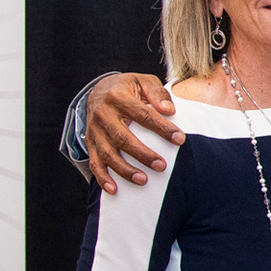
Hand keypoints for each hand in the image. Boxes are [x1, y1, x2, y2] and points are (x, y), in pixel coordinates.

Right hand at [85, 73, 179, 194]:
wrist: (99, 90)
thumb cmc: (128, 88)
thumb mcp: (143, 81)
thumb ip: (157, 93)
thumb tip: (170, 110)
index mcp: (118, 97)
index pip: (142, 114)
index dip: (161, 127)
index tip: (180, 139)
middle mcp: (102, 115)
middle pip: (122, 137)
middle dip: (142, 154)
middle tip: (161, 166)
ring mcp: (94, 130)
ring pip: (107, 154)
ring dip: (124, 170)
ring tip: (144, 180)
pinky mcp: (90, 143)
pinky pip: (94, 162)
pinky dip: (102, 178)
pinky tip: (114, 189)